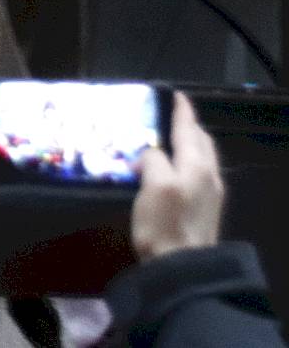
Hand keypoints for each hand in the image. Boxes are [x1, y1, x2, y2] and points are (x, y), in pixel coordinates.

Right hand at [134, 94, 224, 260]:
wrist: (182, 266)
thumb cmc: (164, 223)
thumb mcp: (153, 185)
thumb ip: (153, 161)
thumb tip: (150, 154)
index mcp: (196, 166)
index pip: (189, 130)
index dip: (182, 111)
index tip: (176, 95)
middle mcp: (208, 176)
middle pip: (202, 142)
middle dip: (189, 126)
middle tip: (171, 117)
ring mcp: (210, 194)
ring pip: (202, 158)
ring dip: (189, 144)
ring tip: (171, 141)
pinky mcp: (205, 209)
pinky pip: (199, 173)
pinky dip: (188, 161)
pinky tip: (174, 170)